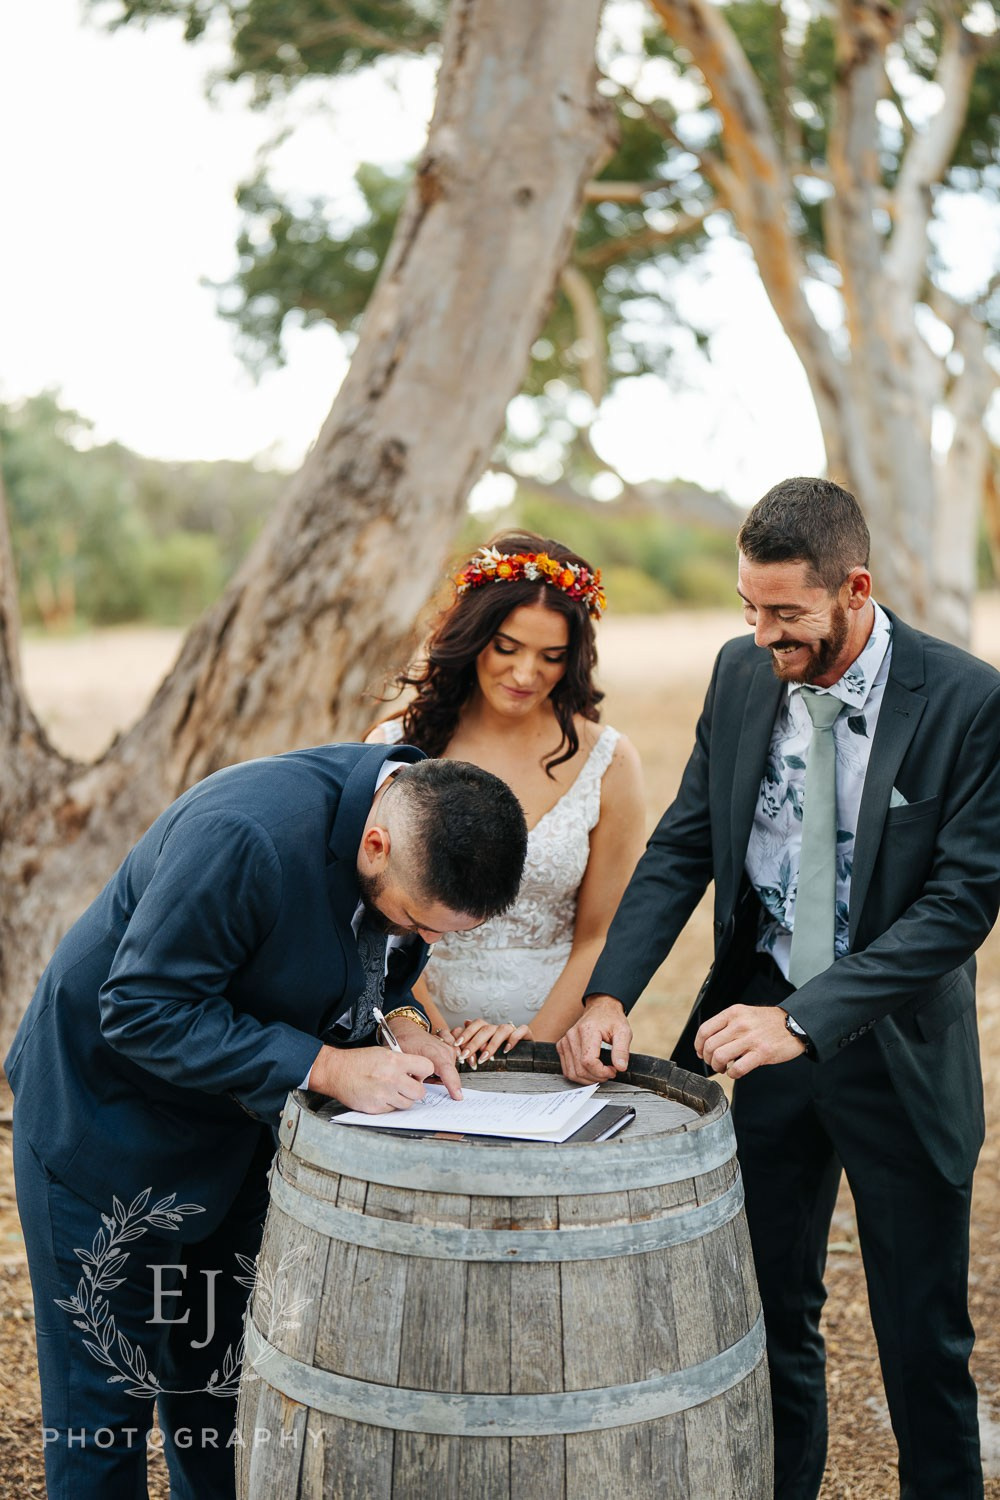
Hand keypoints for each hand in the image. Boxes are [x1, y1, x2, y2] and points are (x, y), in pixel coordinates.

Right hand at [307, 1044, 433, 1112]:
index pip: (426, 1067)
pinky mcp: (376, 1108)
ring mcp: (383, 1095)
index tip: (418, 1073)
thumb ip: (402, 1062)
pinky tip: (380, 1095)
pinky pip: (392, 1110)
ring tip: (392, 1090)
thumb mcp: (383, 1052)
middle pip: (420, 1092)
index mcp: (395, 1061)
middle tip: (407, 1085)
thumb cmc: (359, 1061)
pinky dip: (389, 1105)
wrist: (336, 1071)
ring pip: (408, 1104)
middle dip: (416, 1090)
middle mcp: (392, 1079)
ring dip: (403, 1099)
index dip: (424, 1071)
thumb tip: (418, 1072)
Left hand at [389, 1017, 464, 1099]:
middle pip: (448, 1077)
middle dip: (437, 1083)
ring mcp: (450, 1050)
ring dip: (438, 1076)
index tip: (457, 1096)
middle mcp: (445, 1050)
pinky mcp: (451, 1051)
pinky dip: (442, 1069)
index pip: (447, 1070)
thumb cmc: (405, 1042)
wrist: (407, 1029)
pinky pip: (449, 1066)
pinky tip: (433, 1065)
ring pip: (448, 1073)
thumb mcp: (405, 1060)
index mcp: (434, 1052)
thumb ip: (414, 1076)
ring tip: (425, 1069)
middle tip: (423, 1079)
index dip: (453, 1084)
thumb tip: (419, 1089)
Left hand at [451, 1019, 533, 1068]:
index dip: (466, 1033)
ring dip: (491, 1044)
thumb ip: (473, 1040)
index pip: (476, 1025)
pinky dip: (513, 1039)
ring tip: (483, 1058)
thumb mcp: (486, 1048)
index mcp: (489, 1029)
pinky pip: (521, 1030)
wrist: (526, 1053)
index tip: (456, 1045)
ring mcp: (512, 1029)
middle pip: (486, 1028)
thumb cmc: (502, 1052)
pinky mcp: (525, 1033)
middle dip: (474, 1042)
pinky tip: (506, 1050)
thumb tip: (463, 1025)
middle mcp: (499, 1027)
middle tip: (465, 1055)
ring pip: (501, 1029)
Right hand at [556, 996, 631, 1082]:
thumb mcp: (623, 1031)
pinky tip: (590, 1071)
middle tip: (609, 1072)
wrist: (601, 1008)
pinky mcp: (562, 1046)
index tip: (613, 1071)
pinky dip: (579, 1075)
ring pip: (571, 1072)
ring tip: (600, 1073)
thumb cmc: (612, 1019)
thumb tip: (621, 1067)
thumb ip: (622, 1050)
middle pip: (580, 1069)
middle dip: (597, 1077)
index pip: (588, 1061)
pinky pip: (567, 1069)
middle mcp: (572, 1035)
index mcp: (587, 1030)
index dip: (601, 1072)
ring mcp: (565, 1041)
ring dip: (588, 1079)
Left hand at [695, 1005, 805, 1078]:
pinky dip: (733, 1074)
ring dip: (718, 1067)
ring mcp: (751, 1039)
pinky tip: (736, 1072)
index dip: (698, 1045)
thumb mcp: (745, 1014)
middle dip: (708, 1059)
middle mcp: (740, 1024)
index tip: (700, 1052)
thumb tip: (709, 1043)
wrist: (795, 1023)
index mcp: (733, 1013)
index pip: (704, 1030)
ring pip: (720, 1057)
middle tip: (714, 1063)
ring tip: (724, 1068)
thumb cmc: (769, 1022)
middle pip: (709, 1046)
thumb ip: (727, 1025)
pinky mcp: (762, 1053)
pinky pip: (738, 1068)